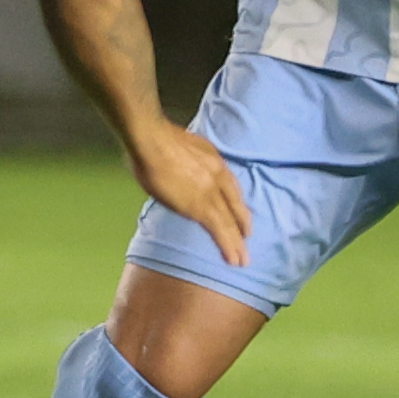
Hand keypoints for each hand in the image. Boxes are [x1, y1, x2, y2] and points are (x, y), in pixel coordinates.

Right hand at [125, 122, 252, 268]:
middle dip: (242, 224)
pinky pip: (219, 230)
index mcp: (213, 159)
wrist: (151, 140)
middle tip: (247, 240)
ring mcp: (211, 192)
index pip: (230, 186)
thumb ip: (185, 159)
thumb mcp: (181, 144)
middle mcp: (217, 176)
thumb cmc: (154, 137)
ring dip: (237, 243)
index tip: (240, 215)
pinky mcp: (201, 207)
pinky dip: (228, 245)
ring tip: (243, 260)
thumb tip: (176, 168)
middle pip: (235, 205)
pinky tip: (233, 259)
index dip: (236, 203)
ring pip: (229, 222)